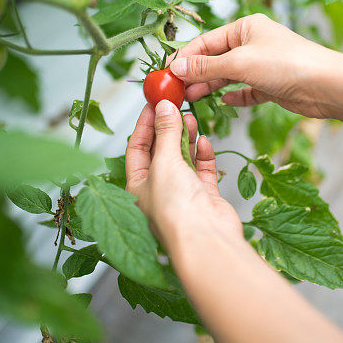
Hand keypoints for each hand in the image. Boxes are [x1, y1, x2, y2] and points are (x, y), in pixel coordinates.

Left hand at [124, 100, 242, 252]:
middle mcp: (158, 190)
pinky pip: (202, 170)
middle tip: (174, 106)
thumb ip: (165, 133)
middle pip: (160, 151)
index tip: (153, 104)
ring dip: (186, 137)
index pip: (137, 148)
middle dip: (167, 128)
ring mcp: (182, 194)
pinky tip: (204, 141)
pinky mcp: (204, 197)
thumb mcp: (164, 162)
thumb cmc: (175, 210)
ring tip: (190, 117)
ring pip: (182, 158)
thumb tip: (164, 108)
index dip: (144, 124)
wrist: (205, 239)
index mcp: (137, 186)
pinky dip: (203, 154)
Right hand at [169, 13, 340, 118]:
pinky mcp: (272, 84)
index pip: (206, 41)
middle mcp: (253, 43)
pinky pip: (246, 90)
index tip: (165, 73)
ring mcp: (263, 64)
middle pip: (215, 58)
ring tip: (191, 99)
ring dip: (210, 86)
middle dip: (194, 74)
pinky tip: (224, 102)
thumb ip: (205, 67)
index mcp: (245, 27)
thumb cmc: (286, 64)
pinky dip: (234, 96)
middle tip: (174, 91)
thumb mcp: (239, 63)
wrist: (327, 85)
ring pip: (228, 75)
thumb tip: (176, 68)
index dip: (184, 57)